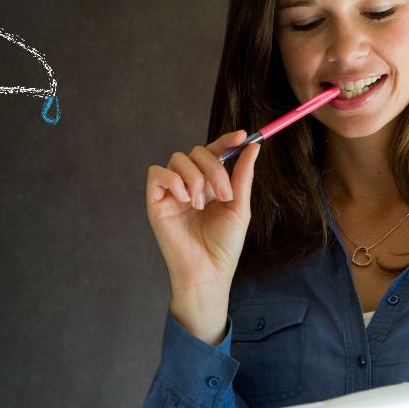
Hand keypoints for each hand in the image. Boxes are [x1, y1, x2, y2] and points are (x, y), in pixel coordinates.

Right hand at [145, 132, 258, 340]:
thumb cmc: (224, 246)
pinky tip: (185, 199)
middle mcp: (190, 184)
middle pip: (197, 152)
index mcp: (210, 184)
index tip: (241, 136)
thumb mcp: (239, 206)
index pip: (214, 152)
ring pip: (178, 159)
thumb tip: (253, 146)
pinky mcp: (155, 201)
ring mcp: (172, 192)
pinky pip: (157, 173)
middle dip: (214, 168)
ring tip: (201, 205)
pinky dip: (173, 180)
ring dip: (195, 178)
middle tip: (223, 195)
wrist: (208, 272)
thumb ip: (242, 175)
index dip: (225, 141)